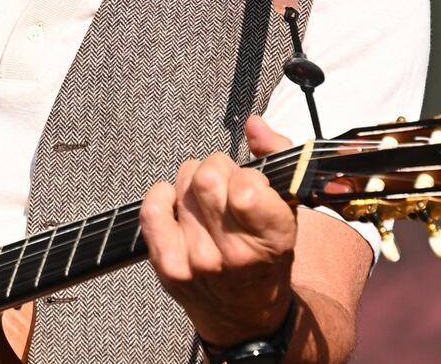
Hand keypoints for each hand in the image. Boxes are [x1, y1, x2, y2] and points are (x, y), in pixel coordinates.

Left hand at [141, 116, 299, 347]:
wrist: (247, 315)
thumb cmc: (267, 255)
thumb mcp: (288, 208)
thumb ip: (277, 156)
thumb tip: (254, 124)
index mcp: (272, 238)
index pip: (245, 187)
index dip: (245, 174)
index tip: (250, 184)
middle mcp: (234, 253)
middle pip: (207, 177)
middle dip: (217, 168)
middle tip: (224, 183)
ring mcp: (198, 262)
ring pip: (181, 186)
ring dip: (193, 183)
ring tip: (206, 200)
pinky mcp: (169, 266)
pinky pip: (151, 209)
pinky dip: (162, 196)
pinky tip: (178, 204)